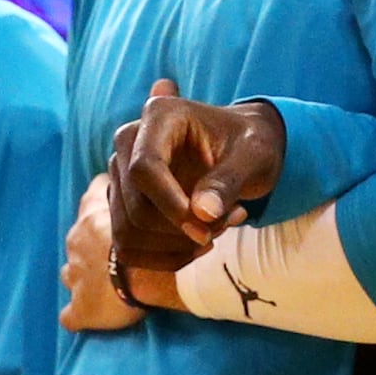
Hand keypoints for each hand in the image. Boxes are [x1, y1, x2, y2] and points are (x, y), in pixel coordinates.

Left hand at [60, 175, 148, 333]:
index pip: (93, 192)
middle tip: (122, 254)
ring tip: (108, 286)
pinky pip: (71, 315)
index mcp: (93, 215)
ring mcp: (74, 275)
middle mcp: (76, 242)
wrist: (145, 277)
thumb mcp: (153, 207)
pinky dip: (77, 315)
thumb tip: (169, 187)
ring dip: (85, 278)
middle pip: (80, 238)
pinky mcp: (79, 309)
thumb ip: (149, 199)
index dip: (104, 196)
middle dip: (95, 245)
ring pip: (71, 274)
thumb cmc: (155, 238)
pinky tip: (89, 318)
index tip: (117, 201)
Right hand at [106, 81, 285, 270]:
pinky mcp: (122, 205)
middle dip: (183, 230)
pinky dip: (166, 258)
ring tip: (219, 229)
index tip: (207, 230)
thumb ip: (229, 181)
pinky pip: (129, 248)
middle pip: (136, 208)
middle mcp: (129, 143)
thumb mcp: (255, 154)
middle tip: (231, 220)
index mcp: (159, 116)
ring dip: (176, 248)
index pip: (144, 169)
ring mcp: (120, 175)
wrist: (241, 148)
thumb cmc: (250, 143)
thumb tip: (202, 214)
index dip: (171, 206)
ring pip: (128, 233)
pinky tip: (198, 245)